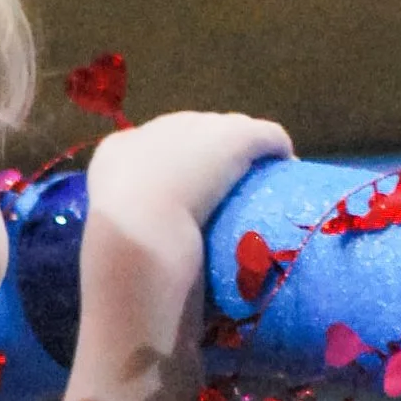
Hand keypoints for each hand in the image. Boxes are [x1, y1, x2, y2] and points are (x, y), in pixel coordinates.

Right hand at [86, 110, 291, 238]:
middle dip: (209, 161)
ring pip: (226, 132)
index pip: (151, 151)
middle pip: (191, 136)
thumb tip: (143, 271)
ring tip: (259, 186)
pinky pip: (264, 136)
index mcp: (117, 153)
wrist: (137, 238)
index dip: (172, 173)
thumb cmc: (119, 255)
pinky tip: (286, 168)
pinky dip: (276, 149)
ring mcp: (196, 129)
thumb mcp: (114, 241)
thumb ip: (130, 236)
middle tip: (225, 198)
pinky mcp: (234, 135)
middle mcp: (154, 131)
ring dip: (242, 156)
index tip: (186, 201)